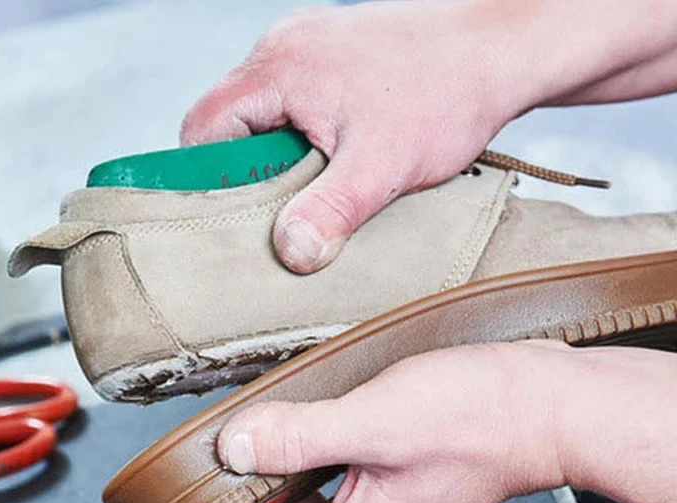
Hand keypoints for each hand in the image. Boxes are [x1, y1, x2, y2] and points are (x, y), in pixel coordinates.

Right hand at [181, 1, 535, 273]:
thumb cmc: (446, 94)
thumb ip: (331, 210)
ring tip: (319, 184)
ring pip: (259, 118)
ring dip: (278, 160)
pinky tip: (335, 160)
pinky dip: (300, 141)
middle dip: (248, 175)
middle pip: (226, 125)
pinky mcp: (328, 61)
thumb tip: (289, 253)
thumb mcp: (384, 166)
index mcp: (278, 67)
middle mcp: (281, 49)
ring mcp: (305, 50)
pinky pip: (289, 107)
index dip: (207, 180)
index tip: (239, 217)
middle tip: (287, 208)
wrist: (499, 52)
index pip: (202, 129)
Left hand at [191, 340, 570, 502]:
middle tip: (201, 496)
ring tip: (235, 465)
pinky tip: (290, 442)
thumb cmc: (478, 420)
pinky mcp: (395, 479)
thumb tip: (235, 447)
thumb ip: (299, 437)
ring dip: (267, 499)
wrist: (545, 406)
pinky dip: (299, 475)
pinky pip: (331, 490)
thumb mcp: (373, 423)